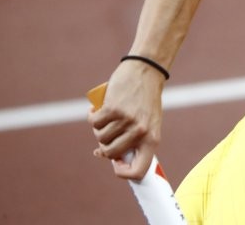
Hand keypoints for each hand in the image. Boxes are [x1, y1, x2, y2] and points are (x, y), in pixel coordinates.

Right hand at [87, 59, 164, 179]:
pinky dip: (92, 115)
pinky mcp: (113, 109)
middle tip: (107, 132)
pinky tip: (97, 108)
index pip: (138, 170)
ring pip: (100, 137)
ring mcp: (126, 121)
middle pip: (110, 153)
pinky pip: (94, 122)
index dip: (122, 172)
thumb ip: (133, 141)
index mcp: (152, 139)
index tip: (115, 163)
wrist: (147, 71)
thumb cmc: (145, 100)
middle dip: (104, 145)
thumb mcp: (148, 123)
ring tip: (107, 116)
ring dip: (99, 128)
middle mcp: (140, 132)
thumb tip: (106, 156)